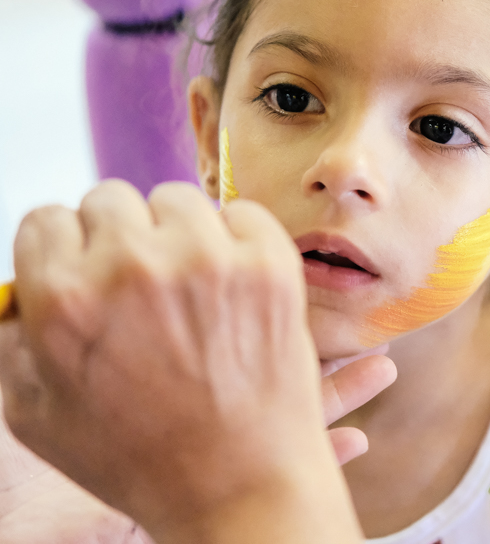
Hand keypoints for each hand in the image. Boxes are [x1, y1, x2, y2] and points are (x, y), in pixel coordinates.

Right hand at [0, 180, 392, 543]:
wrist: (241, 485)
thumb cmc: (143, 460)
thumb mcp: (38, 414)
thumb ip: (17, 338)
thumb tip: (23, 286)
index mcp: (64, 299)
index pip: (46, 219)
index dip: (67, 251)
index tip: (88, 270)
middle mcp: (132, 268)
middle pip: (110, 200)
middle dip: (120, 239)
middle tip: (143, 285)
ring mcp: (207, 260)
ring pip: (176, 200)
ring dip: (178, 234)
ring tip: (191, 290)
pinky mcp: (268, 262)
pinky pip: (241, 211)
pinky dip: (238, 240)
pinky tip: (233, 288)